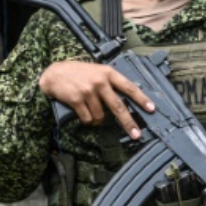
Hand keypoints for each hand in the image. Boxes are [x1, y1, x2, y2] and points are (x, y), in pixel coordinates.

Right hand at [38, 61, 154, 138]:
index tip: (151, 109)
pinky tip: (82, 113)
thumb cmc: (78, 73)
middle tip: (136, 134)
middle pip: (118, 106)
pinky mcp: (77, 99)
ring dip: (97, 120)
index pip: (129, 87)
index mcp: (108, 73)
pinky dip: (86, 120)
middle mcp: (100, 82)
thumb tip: (125, 100)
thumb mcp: (97, 71)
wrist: (54, 73)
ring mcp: (88, 91)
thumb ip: (110, 82)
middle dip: (128, 123)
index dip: (141, 99)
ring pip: (100, 116)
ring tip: (90, 111)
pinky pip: (87, 118)